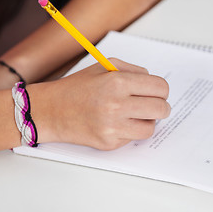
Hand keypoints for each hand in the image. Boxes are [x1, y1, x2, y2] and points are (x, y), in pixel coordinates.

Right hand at [31, 58, 170, 149]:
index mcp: (117, 82)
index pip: (160, 88)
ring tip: (135, 115)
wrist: (50, 111)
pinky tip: (117, 123)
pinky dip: (130, 131)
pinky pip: (133, 138)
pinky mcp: (109, 144)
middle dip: (161, 107)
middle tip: (154, 106)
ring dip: (147, 121)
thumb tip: (154, 83)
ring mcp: (112, 127)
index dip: (162, 90)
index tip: (158, 92)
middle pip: (161, 109)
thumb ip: (133, 71)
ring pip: (150, 128)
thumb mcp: (105, 67)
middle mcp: (116, 105)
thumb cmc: (78, 87)